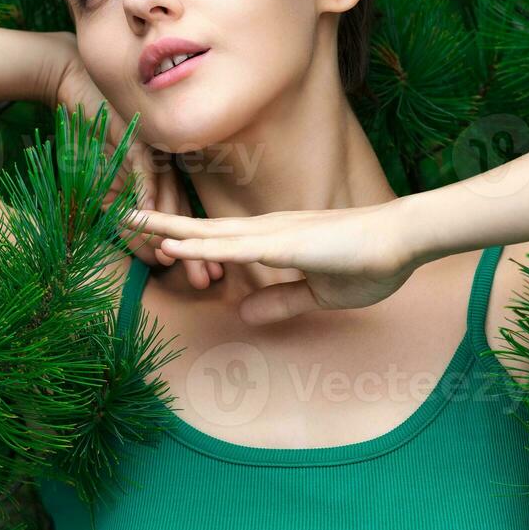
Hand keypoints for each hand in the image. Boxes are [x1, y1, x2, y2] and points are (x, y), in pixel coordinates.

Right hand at [51, 42, 222, 288]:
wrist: (73, 82)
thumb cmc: (88, 129)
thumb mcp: (104, 175)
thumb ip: (125, 205)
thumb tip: (138, 241)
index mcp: (160, 174)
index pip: (179, 217)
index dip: (193, 247)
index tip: (206, 276)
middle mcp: (162, 164)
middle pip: (182, 213)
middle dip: (196, 249)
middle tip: (209, 280)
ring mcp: (152, 150)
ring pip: (167, 197)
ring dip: (174, 231)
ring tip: (184, 262)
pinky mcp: (135, 136)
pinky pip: (143, 169)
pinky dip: (144, 194)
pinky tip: (150, 220)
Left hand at [118, 201, 420, 324]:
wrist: (404, 241)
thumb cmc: (370, 263)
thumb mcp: (319, 293)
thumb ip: (282, 300)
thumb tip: (245, 313)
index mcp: (275, 239)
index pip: (221, 239)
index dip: (186, 236)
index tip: (154, 235)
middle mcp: (267, 230)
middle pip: (204, 228)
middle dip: (163, 223)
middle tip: (125, 216)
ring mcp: (274, 234)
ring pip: (210, 233)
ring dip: (169, 228)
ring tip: (132, 222)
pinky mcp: (285, 242)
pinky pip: (233, 247)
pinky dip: (200, 247)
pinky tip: (174, 245)